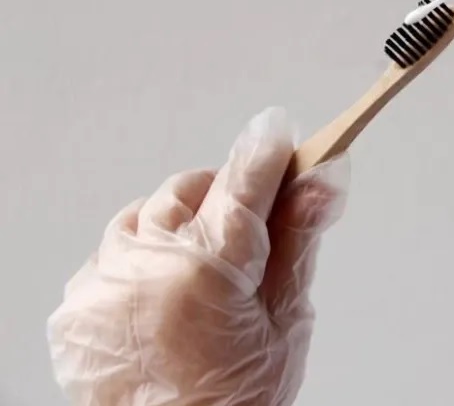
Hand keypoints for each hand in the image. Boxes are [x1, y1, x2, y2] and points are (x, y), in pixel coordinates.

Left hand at [47, 108, 348, 404]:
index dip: (267, 154)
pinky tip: (165, 295)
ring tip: (204, 273)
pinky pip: (112, 251)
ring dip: (180, 225)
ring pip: (147, 213)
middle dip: (226, 197)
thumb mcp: (286, 323)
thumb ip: (298, 243)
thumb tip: (320, 183)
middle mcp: (146, 266)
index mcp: (208, 270)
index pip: (245, 185)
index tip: (281, 132)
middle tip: (250, 235)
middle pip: (193, 188)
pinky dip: (142, 259)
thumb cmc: (238, 400)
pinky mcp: (75, 304)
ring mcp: (103, 284)